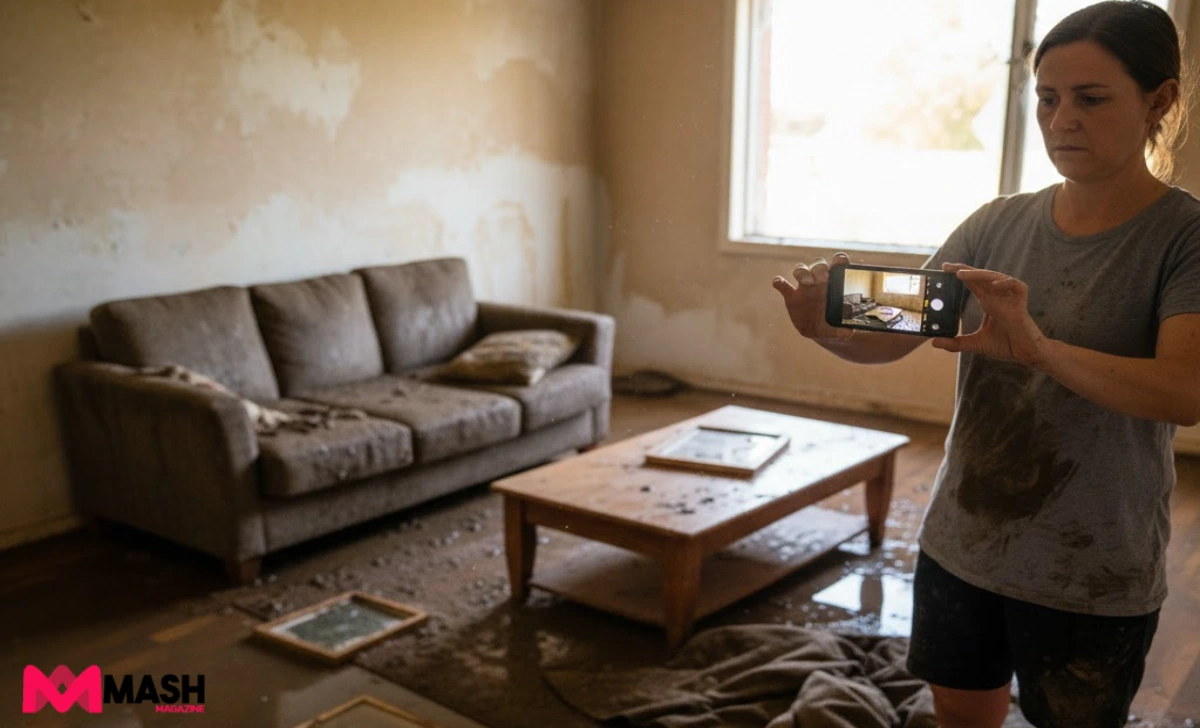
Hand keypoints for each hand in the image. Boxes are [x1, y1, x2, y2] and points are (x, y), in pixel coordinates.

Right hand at [772, 253, 853, 341]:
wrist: (822, 331)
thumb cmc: (836, 321)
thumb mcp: (842, 325)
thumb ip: (845, 327)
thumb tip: (848, 333)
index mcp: (835, 281)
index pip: (838, 262)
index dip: (839, 260)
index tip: (841, 264)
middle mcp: (819, 279)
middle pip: (818, 265)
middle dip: (820, 269)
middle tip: (824, 280)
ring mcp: (804, 287)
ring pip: (801, 270)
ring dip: (803, 273)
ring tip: (807, 283)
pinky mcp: (791, 296)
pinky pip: (783, 286)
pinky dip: (779, 283)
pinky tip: (778, 283)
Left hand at [931, 263, 1048, 365]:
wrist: (1026, 354)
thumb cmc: (1005, 345)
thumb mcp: (976, 344)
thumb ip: (956, 343)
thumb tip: (933, 343)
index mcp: (988, 302)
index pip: (972, 283)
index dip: (960, 274)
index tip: (943, 269)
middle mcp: (997, 297)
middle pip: (980, 277)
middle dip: (964, 269)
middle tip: (946, 266)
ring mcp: (1009, 299)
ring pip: (995, 278)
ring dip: (978, 274)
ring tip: (961, 274)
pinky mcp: (1021, 304)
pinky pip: (1017, 287)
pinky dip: (1007, 283)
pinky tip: (994, 285)